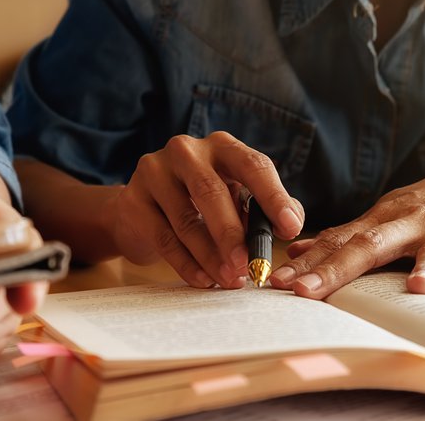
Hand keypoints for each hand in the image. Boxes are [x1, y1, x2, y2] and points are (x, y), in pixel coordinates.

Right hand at [106, 132, 303, 288]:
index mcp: (221, 146)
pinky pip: (164, 238)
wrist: (140, 209)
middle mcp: (186, 151)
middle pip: (211, 191)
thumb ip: (265, 209)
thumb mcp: (236, 198)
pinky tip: (204, 279)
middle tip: (249, 264)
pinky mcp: (133, 200)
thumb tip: (292, 223)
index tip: (290, 229)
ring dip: (211, 255)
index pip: (252, 165)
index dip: (273, 197)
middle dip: (233, 233)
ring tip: (229, 279)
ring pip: (186, 219)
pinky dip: (187, 264)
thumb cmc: (200, 203)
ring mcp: (154, 172)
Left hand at [270, 156, 424, 298]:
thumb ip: (345, 237)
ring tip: (419, 288)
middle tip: (306, 291)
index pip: (338, 242)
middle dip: (336, 269)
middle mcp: (411, 220)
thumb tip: (295, 251)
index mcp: (382, 219)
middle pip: (369, 246)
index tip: (277, 282)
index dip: (307, 262)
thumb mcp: (385, 216)